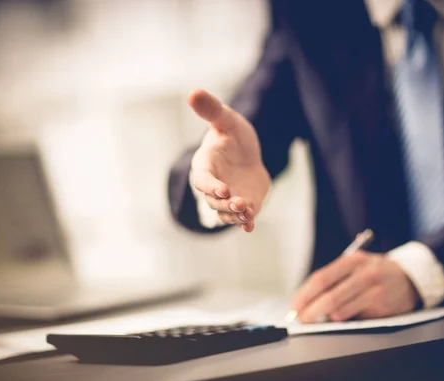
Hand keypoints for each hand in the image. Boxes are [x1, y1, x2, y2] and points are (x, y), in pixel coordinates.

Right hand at [188, 89, 270, 231]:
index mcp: (205, 165)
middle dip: (226, 204)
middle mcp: (213, 185)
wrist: (247, 154)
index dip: (211, 186)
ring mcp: (227, 198)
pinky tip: (250, 225)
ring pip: (226, 212)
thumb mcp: (226, 120)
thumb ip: (211, 110)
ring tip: (247, 214)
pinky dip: (244, 222)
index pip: (203, 179)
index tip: (223, 189)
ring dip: (235, 215)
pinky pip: (240, 218)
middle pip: (213, 200)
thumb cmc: (232, 135)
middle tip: (239, 203)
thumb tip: (193, 92)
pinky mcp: (242, 206)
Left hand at [291, 251, 419, 322]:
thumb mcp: (355, 265)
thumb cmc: (373, 273)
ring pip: (341, 311)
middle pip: (330, 297)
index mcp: (353, 260)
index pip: (321, 278)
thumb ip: (334, 279)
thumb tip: (306, 301)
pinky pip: (356, 319)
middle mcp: (365, 274)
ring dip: (328, 318)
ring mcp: (375, 291)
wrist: (409, 278)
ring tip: (321, 318)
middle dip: (311, 312)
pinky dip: (345, 320)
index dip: (304, 295)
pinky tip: (344, 316)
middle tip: (302, 320)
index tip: (294, 306)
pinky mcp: (383, 308)